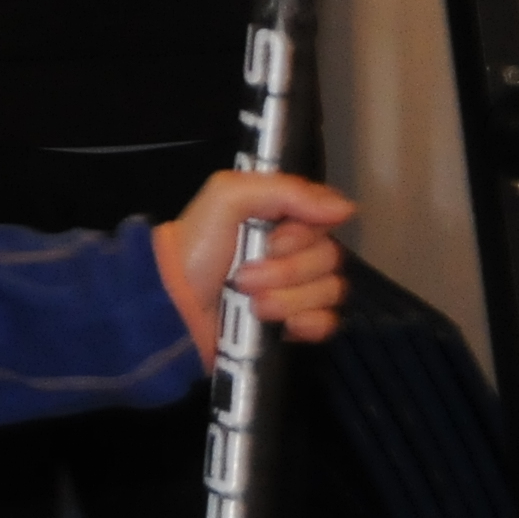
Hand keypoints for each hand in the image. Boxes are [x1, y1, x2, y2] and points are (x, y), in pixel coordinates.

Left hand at [155, 170, 355, 363]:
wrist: (172, 309)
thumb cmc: (195, 249)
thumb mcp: (226, 198)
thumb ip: (284, 191)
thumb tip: (345, 208)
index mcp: (281, 217)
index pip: (326, 217)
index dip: (303, 232)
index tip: (273, 239)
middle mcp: (295, 251)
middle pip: (329, 256)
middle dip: (286, 270)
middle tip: (244, 277)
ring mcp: (296, 290)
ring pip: (330, 289)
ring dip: (288, 298)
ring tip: (251, 303)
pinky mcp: (295, 325)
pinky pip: (328, 321)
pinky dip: (309, 323)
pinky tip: (286, 326)